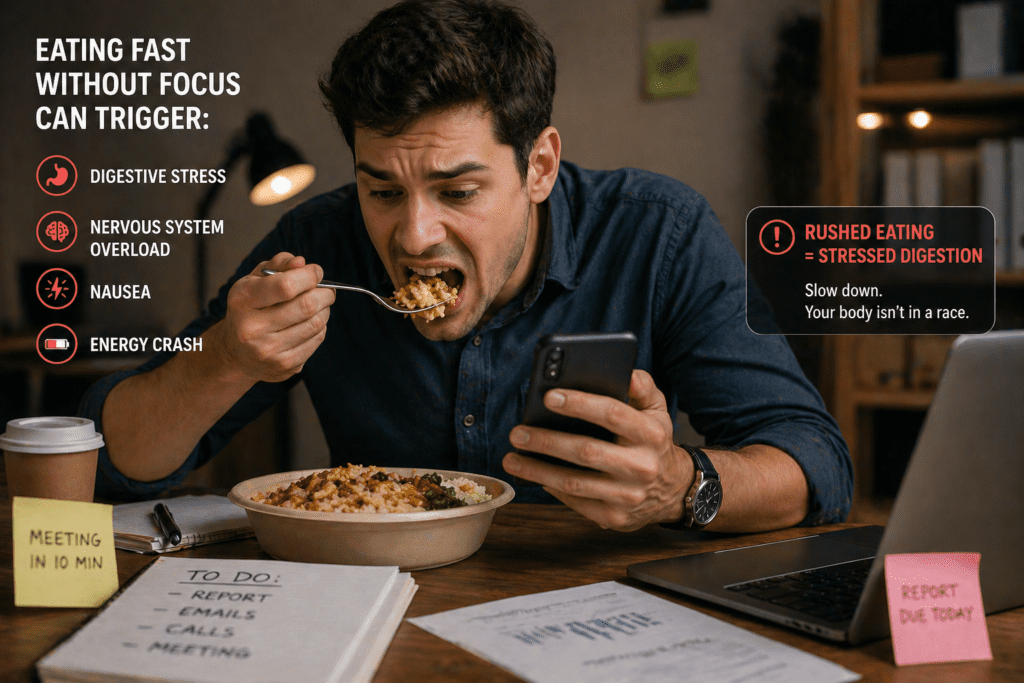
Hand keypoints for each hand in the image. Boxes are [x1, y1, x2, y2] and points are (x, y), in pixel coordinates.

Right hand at [209, 252, 334, 383]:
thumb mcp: (254, 281)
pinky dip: (320, 328)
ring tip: (318, 305)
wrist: (235, 354)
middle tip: (326, 290)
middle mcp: (252, 328)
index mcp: (243, 301)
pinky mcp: (284, 366)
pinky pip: (317, 340)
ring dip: (324, 310)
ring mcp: (269, 350)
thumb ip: (278, 265)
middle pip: (306, 305)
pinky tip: (310, 323)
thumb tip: (302, 263)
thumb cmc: (249, 309)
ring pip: (316, 323)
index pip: (286, 286)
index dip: (309, 275)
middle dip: (324, 293)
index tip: (316, 272)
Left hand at [502, 370, 693, 530]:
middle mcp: (641, 466)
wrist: (674, 490)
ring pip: (573, 483)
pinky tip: (535, 475)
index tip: (549, 397)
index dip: (580, 404)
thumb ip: (643, 387)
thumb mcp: (657, 411)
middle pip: (586, 451)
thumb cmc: (654, 443)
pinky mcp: (614, 518)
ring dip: (537, 470)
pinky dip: (551, 488)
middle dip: (546, 441)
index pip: (612, 414)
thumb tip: (627, 372)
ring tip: (512, 457)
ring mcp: (627, 496)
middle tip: (517, 433)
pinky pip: (575, 502)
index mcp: (651, 434)